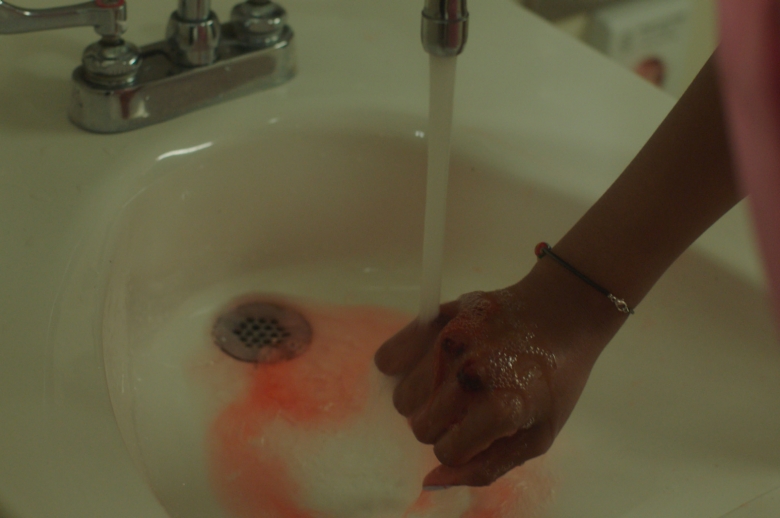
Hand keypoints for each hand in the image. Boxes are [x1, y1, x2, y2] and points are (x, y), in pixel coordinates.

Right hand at [374, 260, 626, 487]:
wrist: (561, 313)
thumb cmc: (554, 380)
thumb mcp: (537, 437)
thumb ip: (486, 466)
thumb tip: (431, 480)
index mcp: (499, 408)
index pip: (446, 451)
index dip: (462, 448)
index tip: (479, 432)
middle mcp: (467, 376)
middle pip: (420, 425)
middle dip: (442, 426)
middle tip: (466, 409)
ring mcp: (447, 344)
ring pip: (402, 396)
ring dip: (422, 400)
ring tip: (449, 386)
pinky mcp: (434, 320)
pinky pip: (388, 357)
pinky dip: (399, 367)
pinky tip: (424, 366)